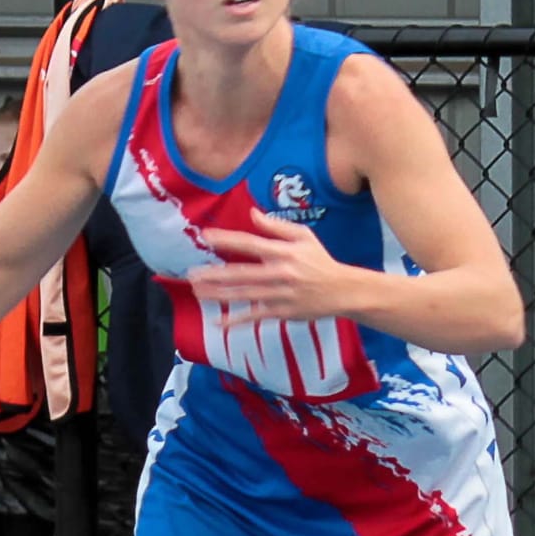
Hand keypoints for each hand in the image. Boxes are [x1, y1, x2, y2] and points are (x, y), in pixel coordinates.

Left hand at [189, 210, 359, 320]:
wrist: (342, 291)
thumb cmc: (321, 261)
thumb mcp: (304, 237)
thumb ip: (277, 226)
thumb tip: (252, 214)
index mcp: (284, 253)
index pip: (250, 244)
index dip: (227, 240)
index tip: (206, 236)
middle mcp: (280, 274)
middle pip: (242, 274)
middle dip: (215, 274)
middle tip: (192, 274)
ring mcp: (280, 295)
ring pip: (244, 295)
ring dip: (219, 294)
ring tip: (198, 291)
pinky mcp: (281, 312)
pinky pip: (255, 316)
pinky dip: (236, 320)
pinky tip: (218, 321)